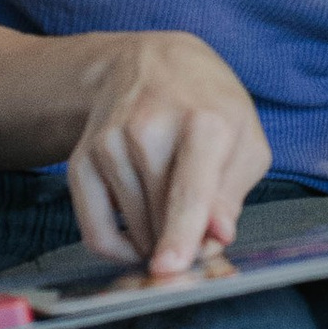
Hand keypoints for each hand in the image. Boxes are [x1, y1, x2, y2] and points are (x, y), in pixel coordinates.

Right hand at [68, 31, 274, 275]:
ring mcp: (109, 145)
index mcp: (203, 123)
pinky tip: (141, 234)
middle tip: (201, 227)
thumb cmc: (207, 105)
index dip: (180, 232)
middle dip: (184, 242)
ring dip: (157, 240)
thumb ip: (234, 193)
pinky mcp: (81, 162)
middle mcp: (148, 131)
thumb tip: (216, 236)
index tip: (170, 265)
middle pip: (160, 220)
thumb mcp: (246, 138)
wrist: (149, 63)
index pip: (188, 189)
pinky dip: (119, 248)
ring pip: (132, 231)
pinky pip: (95, 232)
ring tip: (173, 211)